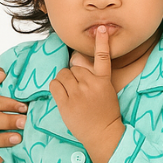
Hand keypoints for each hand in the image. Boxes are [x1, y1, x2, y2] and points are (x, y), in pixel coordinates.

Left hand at [49, 26, 123, 162]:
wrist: (102, 133)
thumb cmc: (105, 113)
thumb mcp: (107, 92)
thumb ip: (95, 78)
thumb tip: (77, 66)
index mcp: (103, 81)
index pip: (103, 57)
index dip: (102, 42)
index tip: (102, 29)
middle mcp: (90, 84)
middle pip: (74, 67)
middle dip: (73, 76)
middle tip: (78, 89)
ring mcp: (77, 94)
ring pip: (63, 74)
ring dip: (64, 81)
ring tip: (71, 93)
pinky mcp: (66, 102)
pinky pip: (54, 85)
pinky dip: (56, 87)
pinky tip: (62, 95)